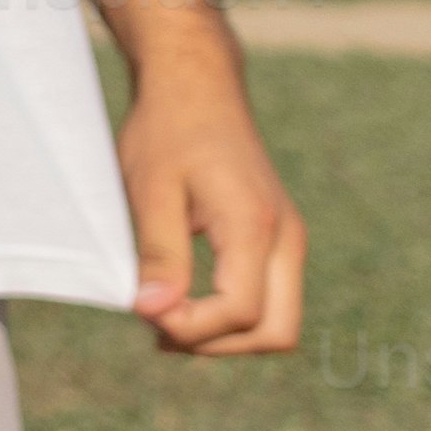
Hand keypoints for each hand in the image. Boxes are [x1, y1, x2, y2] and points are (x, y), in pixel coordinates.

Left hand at [120, 74, 308, 356]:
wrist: (197, 86)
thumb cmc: (167, 130)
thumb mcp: (149, 190)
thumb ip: (158, 255)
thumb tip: (155, 314)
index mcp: (255, 225)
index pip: (241, 312)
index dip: (192, 328)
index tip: (143, 311)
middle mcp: (286, 238)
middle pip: (276, 331)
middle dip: (217, 344)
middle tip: (158, 330)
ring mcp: (288, 240)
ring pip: (277, 322)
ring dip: (225, 335)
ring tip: (163, 321)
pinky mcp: (277, 239)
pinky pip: (269, 298)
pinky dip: (232, 315)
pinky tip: (182, 304)